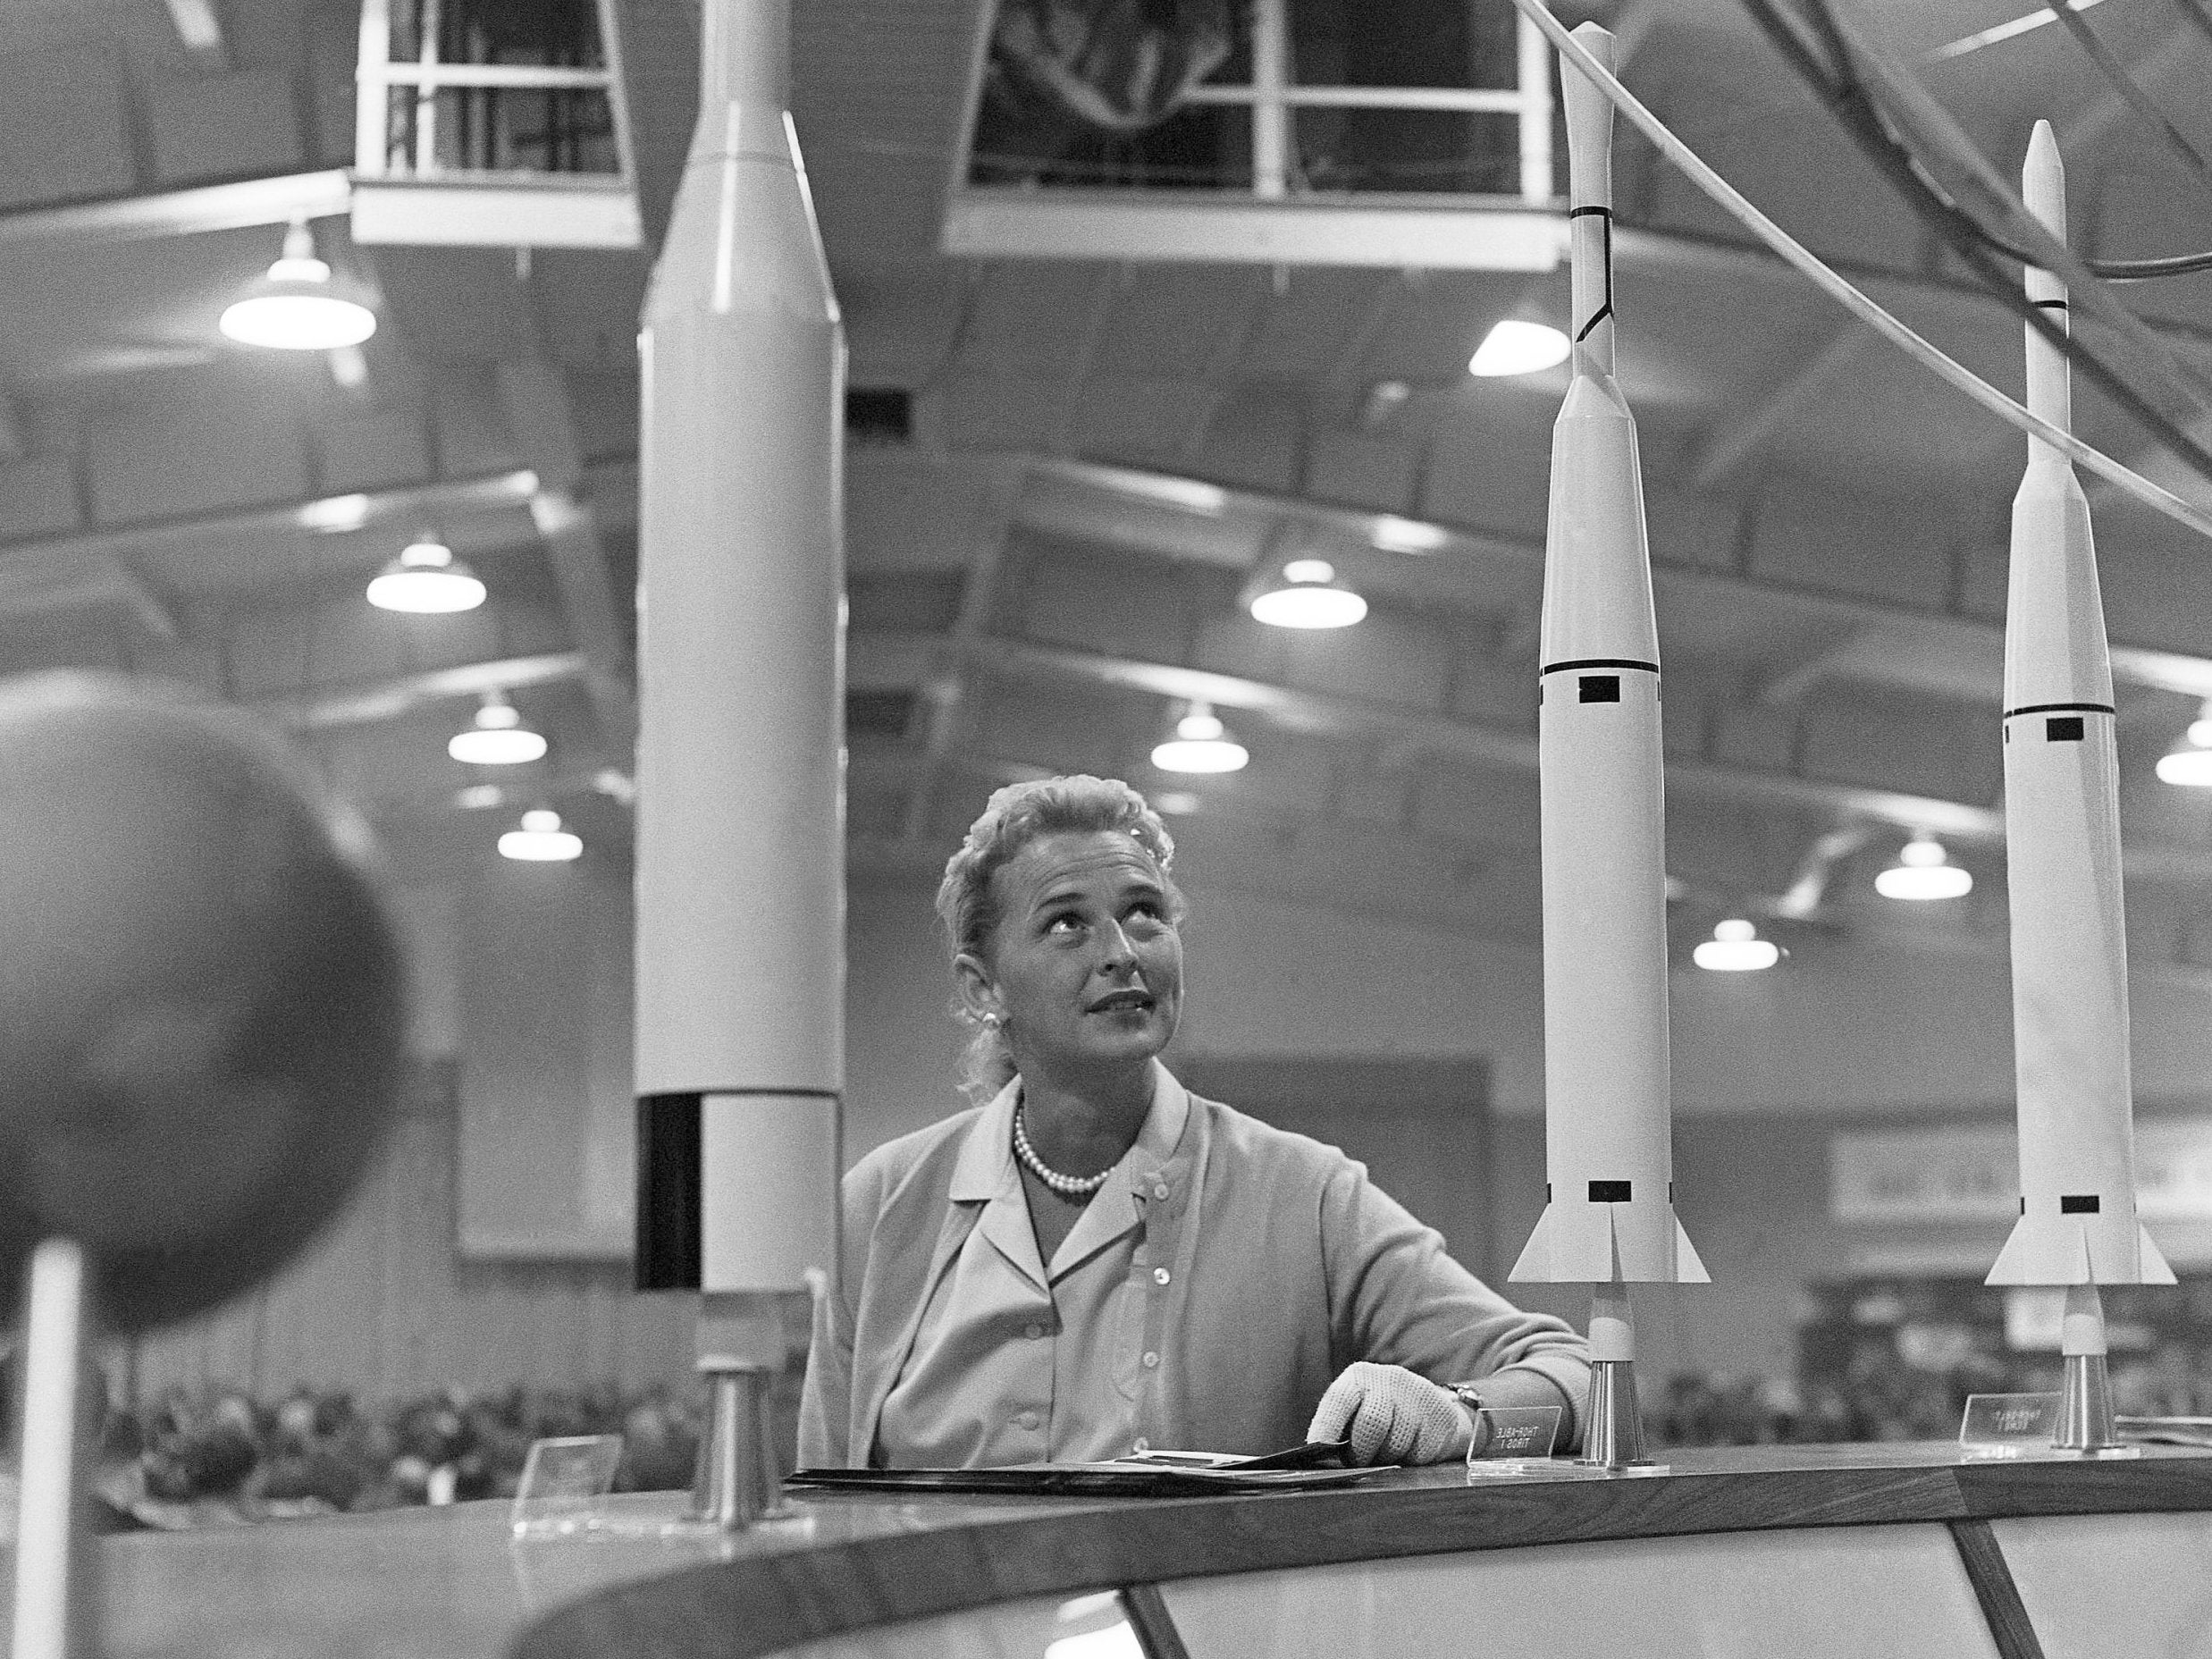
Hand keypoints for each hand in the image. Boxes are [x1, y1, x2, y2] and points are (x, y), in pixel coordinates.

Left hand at [1305, 1362, 1472, 1465]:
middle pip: (1371, 1423)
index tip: (1316, 1451)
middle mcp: (1389, 1379)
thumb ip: (1340, 1427)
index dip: (1326, 1427)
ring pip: (1396, 1443)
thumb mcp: (1357, 1409)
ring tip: (1385, 1454)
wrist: (1430, 1408)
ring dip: (1386, 1458)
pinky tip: (1409, 1450)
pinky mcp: (1440, 1415)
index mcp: (1359, 1377)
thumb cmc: (1381, 1415)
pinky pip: (1419, 1452)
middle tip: (1358, 1462)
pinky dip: (1409, 1460)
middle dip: (1361, 1452)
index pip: (1339, 1400)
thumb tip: (1319, 1455)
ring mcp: (1417, 1395)